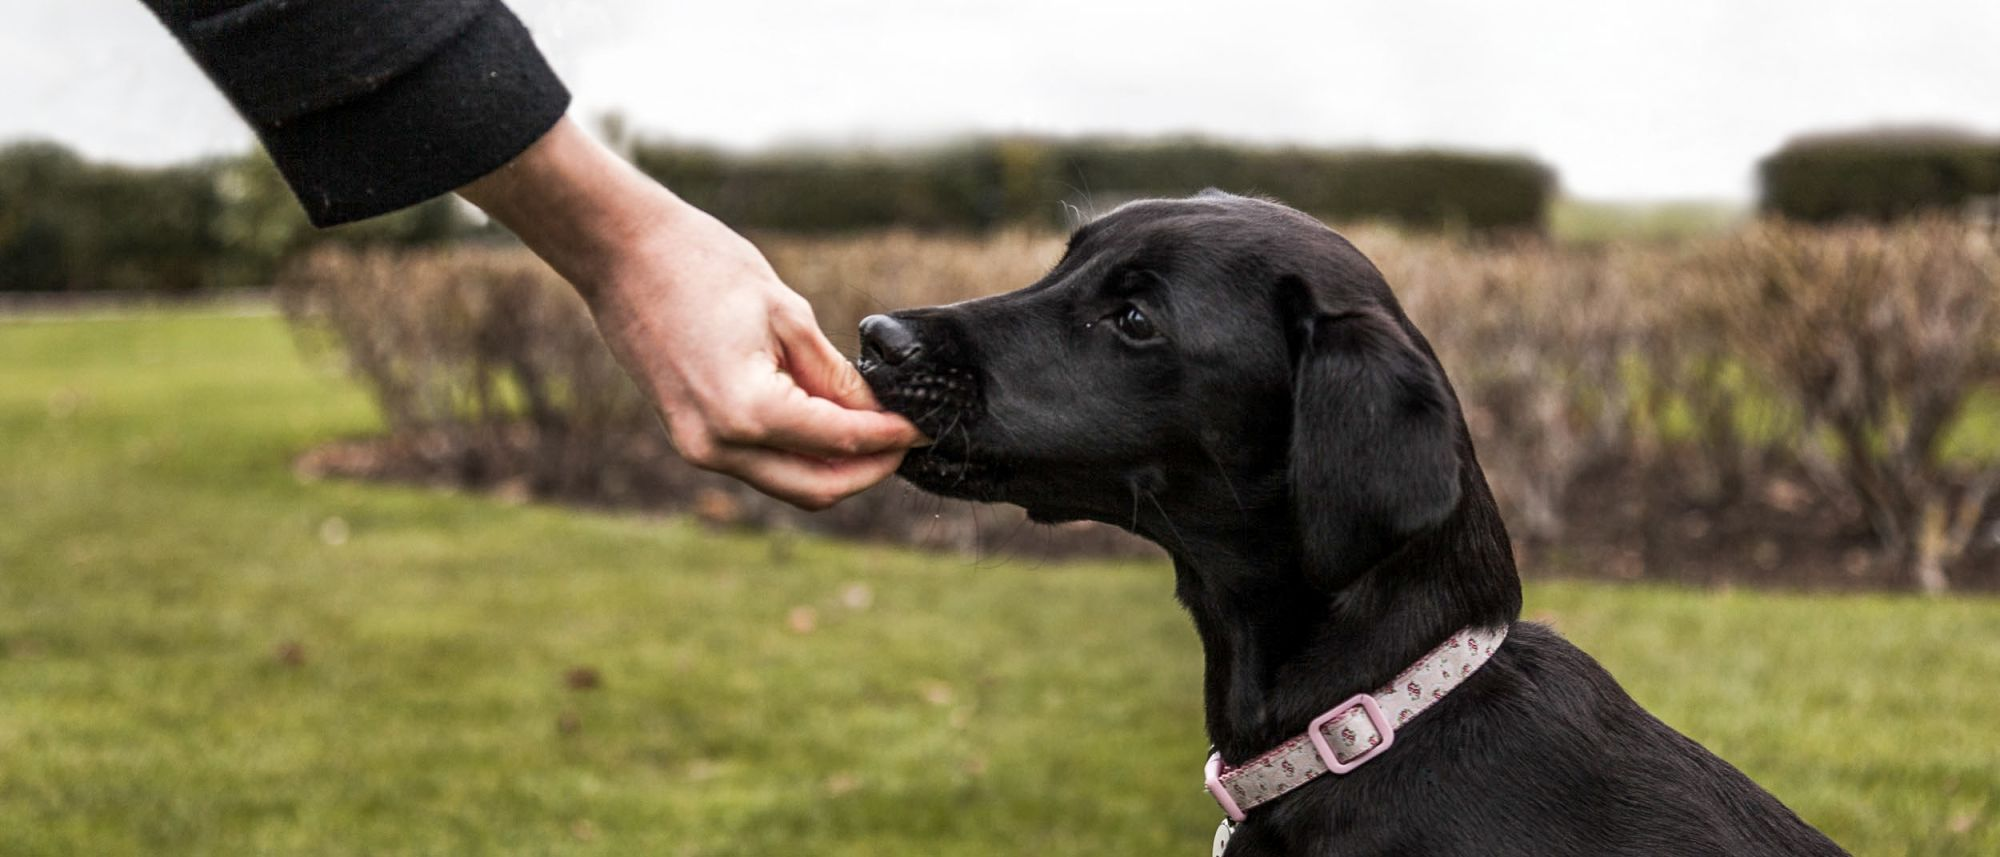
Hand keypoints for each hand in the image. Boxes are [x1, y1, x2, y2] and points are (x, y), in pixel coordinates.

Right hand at [459, 118, 921, 508]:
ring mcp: (700, 448)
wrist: (622, 254)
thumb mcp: (787, 313)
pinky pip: (761, 465)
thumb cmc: (701, 266)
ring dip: (836, 467)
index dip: (893, 437)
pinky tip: (828, 421)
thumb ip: (833, 374)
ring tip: (874, 430)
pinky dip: (800, 454)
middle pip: (818, 488)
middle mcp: (720, 445)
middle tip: (906, 438)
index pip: (842, 441)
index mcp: (747, 410)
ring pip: (789, 484)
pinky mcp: (691, 438)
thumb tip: (876, 411)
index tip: (928, 428)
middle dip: (870, 468)